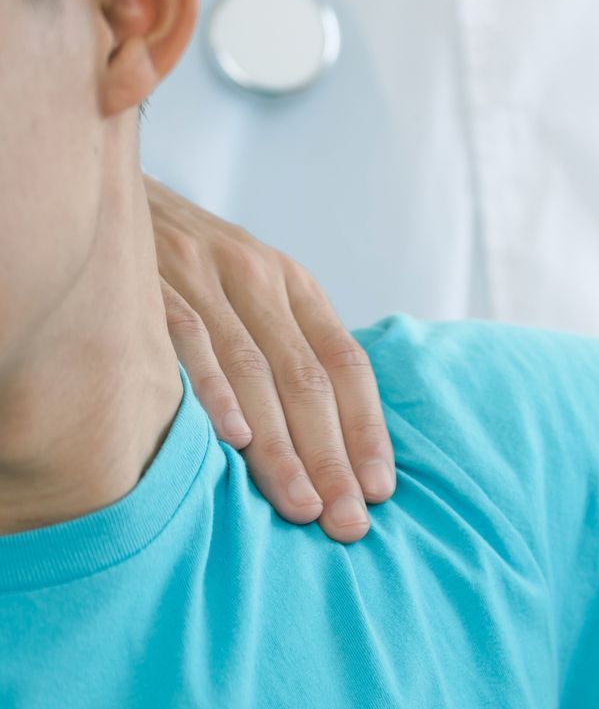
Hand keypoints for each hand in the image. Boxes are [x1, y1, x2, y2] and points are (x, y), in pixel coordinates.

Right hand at [147, 177, 393, 541]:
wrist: (111, 188)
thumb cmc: (189, 260)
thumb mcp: (250, 286)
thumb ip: (285, 344)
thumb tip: (329, 434)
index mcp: (294, 286)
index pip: (346, 364)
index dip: (366, 429)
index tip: (378, 488)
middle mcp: (259, 279)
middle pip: (308, 380)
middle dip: (331, 457)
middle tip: (345, 520)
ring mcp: (204, 278)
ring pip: (256, 372)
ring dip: (281, 446)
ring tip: (300, 504)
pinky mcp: (150, 282)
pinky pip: (189, 341)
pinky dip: (213, 390)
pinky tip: (232, 441)